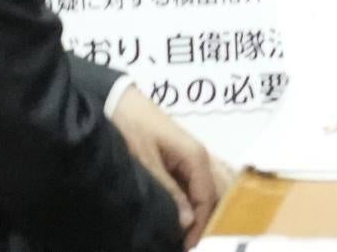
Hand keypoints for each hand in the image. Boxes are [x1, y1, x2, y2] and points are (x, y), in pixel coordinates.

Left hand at [105, 86, 226, 242]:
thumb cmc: (130, 126)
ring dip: (212, 208)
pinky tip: (198, 209)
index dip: (202, 226)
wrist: (117, 100)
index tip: (188, 248)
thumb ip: (167, 190)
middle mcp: (202, 156)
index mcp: (196, 157)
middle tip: (197, 241)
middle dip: (213, 219)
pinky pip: (206, 179)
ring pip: (217, 185)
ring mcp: (195, 154)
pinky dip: (207, 196)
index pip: (208, 199)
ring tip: (201, 230)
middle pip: (220, 193)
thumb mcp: (144, 160)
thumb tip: (187, 221)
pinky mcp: (184, 156)